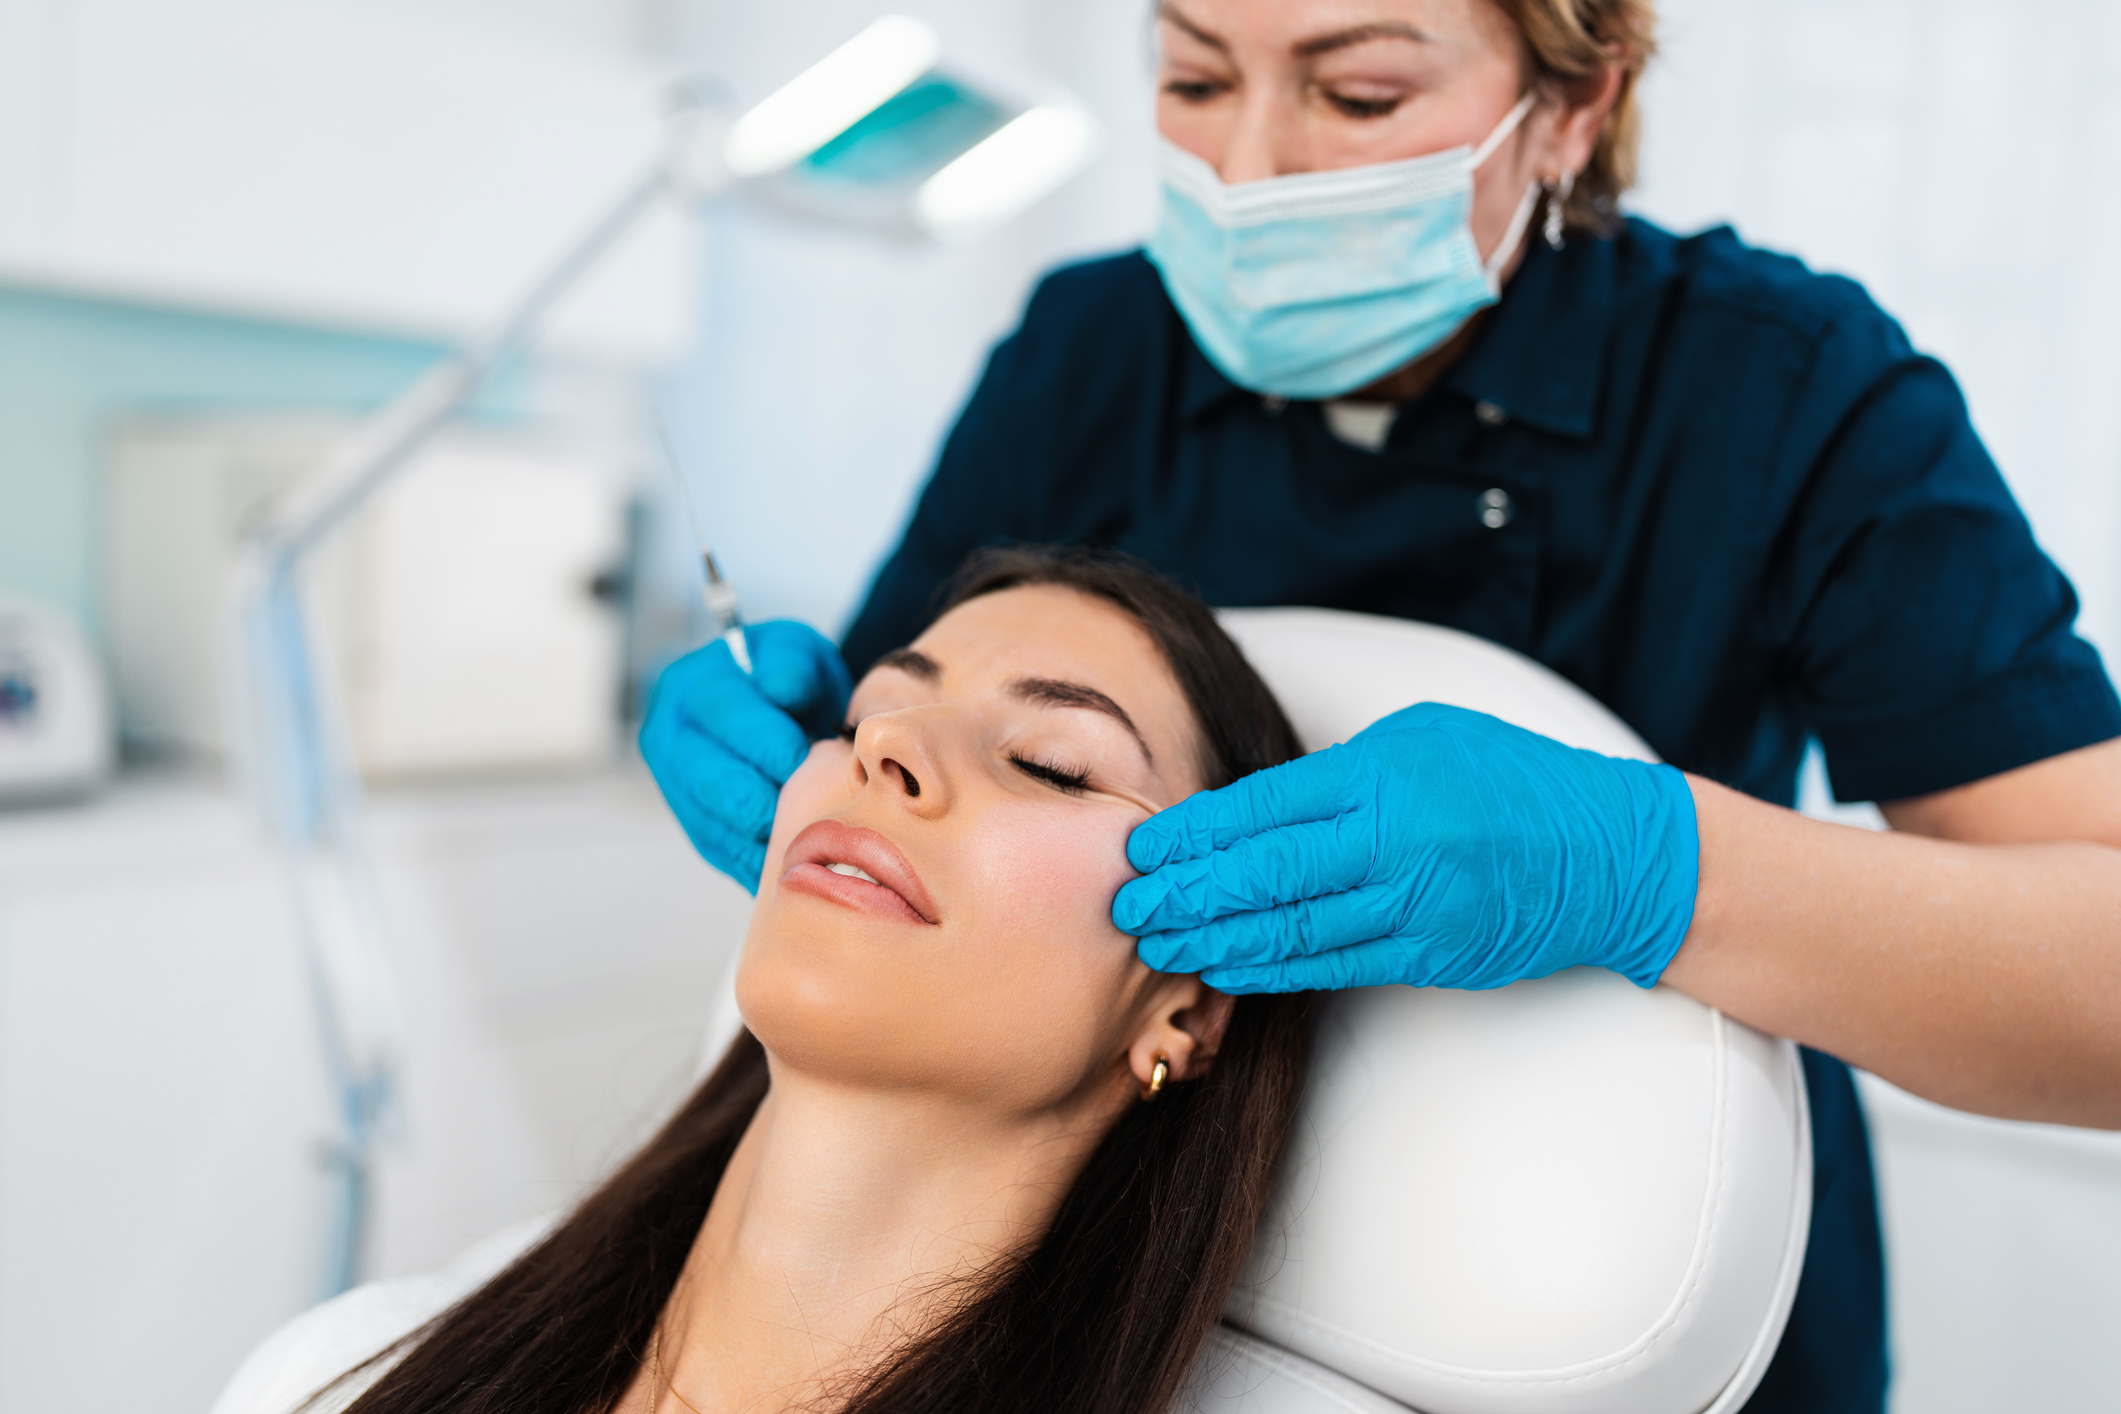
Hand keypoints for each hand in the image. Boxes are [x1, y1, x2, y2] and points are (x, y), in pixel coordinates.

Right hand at [639, 621, 851, 891]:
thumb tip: (783, 691)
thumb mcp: (796, 653)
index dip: (765, 742)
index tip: (801, 758)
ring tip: (802, 839)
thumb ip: (792, 666)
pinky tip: (787, 862)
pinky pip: (721, 852)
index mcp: (693, 685)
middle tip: (803, 807)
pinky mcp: (693, 824)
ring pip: (711, 825)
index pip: (724, 715)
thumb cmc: (788, 677)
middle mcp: (670, 737)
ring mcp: (675, 786)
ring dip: (758, 839)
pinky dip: (755, 862)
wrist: (774, 708)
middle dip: (758, 800)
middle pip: (708, 780)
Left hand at [1113, 703, 1698, 993]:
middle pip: (1265, 872)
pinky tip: (1227, 969)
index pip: (1264, 806)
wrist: (1610, 853)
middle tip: (1128, 904)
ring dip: (1216, 941)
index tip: (1143, 845)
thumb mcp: (1424, 740)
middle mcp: (1395, 840)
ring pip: (1292, 928)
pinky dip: (1273, 969)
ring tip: (1161, 945)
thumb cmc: (1508, 781)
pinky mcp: (1430, 954)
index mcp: (1386, 774)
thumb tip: (1254, 808)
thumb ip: (1341, 772)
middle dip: (1187, 892)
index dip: (1194, 832)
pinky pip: (1334, 964)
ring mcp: (1415, 904)